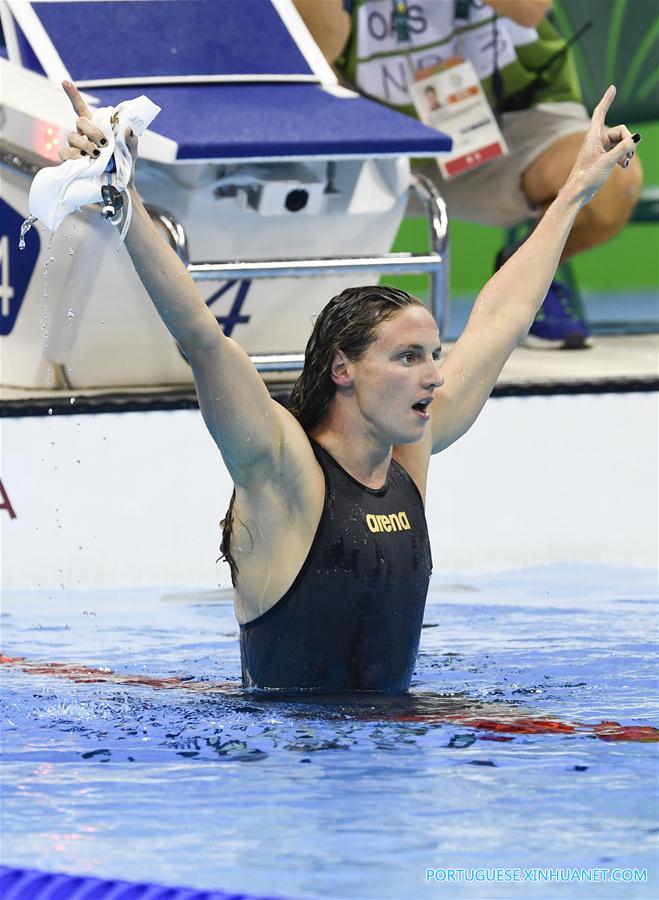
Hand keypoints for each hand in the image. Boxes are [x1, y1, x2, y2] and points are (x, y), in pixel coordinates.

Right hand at [59, 80, 138, 180]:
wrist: (119, 187)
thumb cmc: (123, 167)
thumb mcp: (131, 152)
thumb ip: (131, 140)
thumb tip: (127, 129)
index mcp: (95, 128)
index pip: (81, 109)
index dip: (73, 95)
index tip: (65, 81)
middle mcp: (83, 136)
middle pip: (79, 122)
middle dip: (91, 130)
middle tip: (103, 143)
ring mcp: (76, 148)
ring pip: (72, 136)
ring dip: (85, 144)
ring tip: (96, 155)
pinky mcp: (71, 161)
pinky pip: (65, 153)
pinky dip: (74, 156)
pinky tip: (84, 161)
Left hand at [565, 85, 639, 207]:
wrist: (577, 194)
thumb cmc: (587, 178)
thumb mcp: (608, 162)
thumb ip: (623, 149)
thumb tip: (637, 137)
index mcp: (593, 137)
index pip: (600, 112)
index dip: (607, 99)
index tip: (612, 87)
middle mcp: (596, 140)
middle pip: (620, 131)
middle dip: (628, 141)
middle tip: (630, 154)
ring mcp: (600, 149)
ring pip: (620, 142)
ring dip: (627, 150)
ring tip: (626, 162)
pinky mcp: (602, 158)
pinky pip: (618, 151)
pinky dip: (623, 156)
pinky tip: (624, 166)